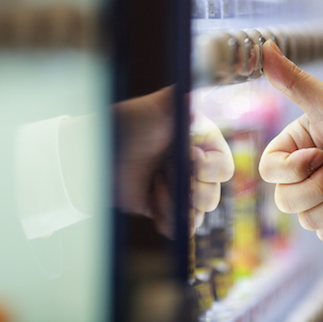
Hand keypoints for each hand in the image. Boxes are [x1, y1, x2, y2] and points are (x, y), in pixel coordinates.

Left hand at [115, 86, 233, 237]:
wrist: (98, 152)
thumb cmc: (130, 123)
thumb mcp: (158, 106)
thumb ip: (180, 98)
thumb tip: (197, 94)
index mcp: (204, 146)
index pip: (223, 168)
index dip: (207, 168)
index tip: (187, 155)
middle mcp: (197, 169)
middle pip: (214, 196)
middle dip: (190, 189)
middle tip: (165, 172)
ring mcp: (182, 191)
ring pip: (199, 215)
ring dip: (175, 204)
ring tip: (154, 186)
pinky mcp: (166, 209)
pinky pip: (181, 228)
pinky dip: (167, 220)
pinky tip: (151, 202)